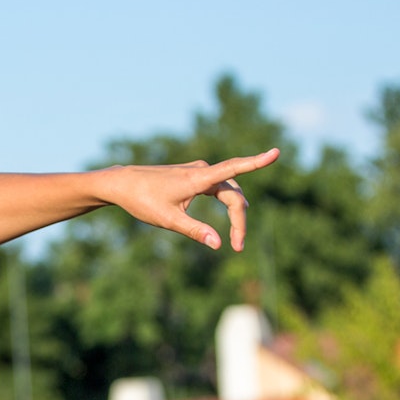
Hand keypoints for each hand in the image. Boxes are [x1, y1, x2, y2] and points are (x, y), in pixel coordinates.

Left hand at [104, 147, 279, 250]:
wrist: (122, 184)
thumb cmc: (143, 200)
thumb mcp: (168, 220)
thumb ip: (195, 231)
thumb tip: (219, 244)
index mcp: (198, 178)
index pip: (234, 168)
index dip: (257, 161)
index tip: (277, 152)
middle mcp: (202, 170)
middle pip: (233, 194)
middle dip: (239, 220)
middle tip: (238, 247)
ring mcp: (197, 172)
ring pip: (227, 190)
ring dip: (235, 212)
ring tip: (236, 238)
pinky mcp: (192, 176)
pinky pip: (218, 187)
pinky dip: (226, 201)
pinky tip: (231, 211)